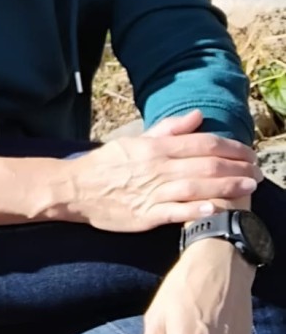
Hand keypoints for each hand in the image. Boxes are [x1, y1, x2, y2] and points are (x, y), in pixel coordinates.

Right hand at [66, 109, 260, 231]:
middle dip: (236, 167)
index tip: (248, 152)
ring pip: (196, 188)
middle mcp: (156, 168)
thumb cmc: (105, 164)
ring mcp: (150, 192)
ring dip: (226, 187)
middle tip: (258, 172)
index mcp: (154, 147)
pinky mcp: (145, 216)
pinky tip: (216, 208)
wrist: (75, 189)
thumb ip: (168, 129)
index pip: (201, 143)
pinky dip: (196, 210)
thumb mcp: (134, 140)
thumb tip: (197, 117)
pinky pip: (175, 212)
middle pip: (205, 165)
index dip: (230, 147)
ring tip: (248, 188)